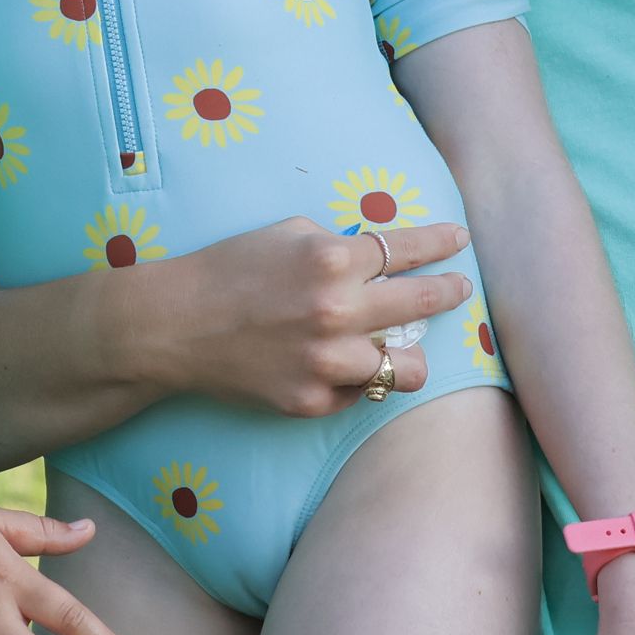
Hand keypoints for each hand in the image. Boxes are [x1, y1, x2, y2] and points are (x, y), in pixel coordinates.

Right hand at [147, 216, 472, 415]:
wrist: (174, 326)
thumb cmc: (228, 268)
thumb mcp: (287, 233)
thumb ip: (339, 244)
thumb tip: (379, 257)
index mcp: (332, 259)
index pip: (409, 249)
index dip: (442, 243)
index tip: (460, 240)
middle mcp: (337, 311)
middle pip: (423, 304)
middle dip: (450, 292)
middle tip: (460, 288)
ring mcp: (326, 361)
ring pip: (406, 368)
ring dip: (410, 354)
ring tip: (405, 347)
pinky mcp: (311, 401)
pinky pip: (360, 393)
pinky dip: (359, 379)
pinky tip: (348, 367)